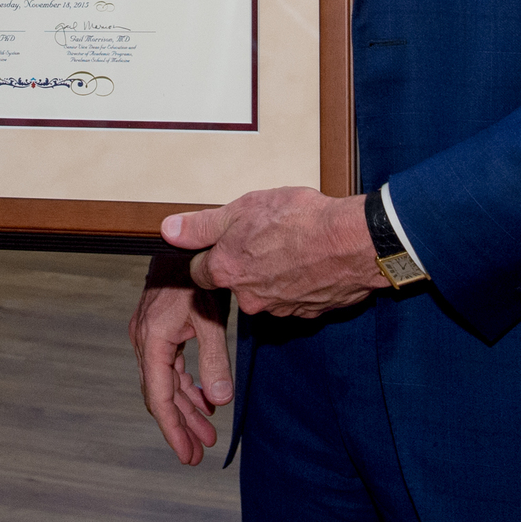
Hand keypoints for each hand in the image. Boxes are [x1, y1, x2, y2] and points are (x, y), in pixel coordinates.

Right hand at [131, 254, 233, 464]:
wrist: (184, 243)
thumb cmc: (195, 276)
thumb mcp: (211, 319)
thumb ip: (215, 360)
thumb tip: (221, 398)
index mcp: (153, 341)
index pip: (159, 396)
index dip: (173, 428)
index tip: (187, 453)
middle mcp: (144, 340)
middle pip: (160, 394)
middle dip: (180, 425)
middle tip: (196, 454)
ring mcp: (149, 334)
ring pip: (165, 382)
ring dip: (185, 407)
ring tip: (205, 432)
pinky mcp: (159, 329)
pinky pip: (169, 367)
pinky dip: (185, 386)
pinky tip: (203, 399)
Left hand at [161, 187, 382, 318]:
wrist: (352, 242)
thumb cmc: (300, 219)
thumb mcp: (243, 208)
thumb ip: (202, 225)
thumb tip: (168, 230)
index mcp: (226, 271)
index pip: (200, 271)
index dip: (212, 253)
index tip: (227, 241)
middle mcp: (248, 298)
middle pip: (235, 282)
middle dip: (246, 262)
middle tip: (268, 236)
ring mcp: (279, 309)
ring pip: (266, 290)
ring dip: (274, 273)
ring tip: (294, 246)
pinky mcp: (307, 312)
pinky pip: (295, 297)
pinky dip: (300, 282)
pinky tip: (311, 261)